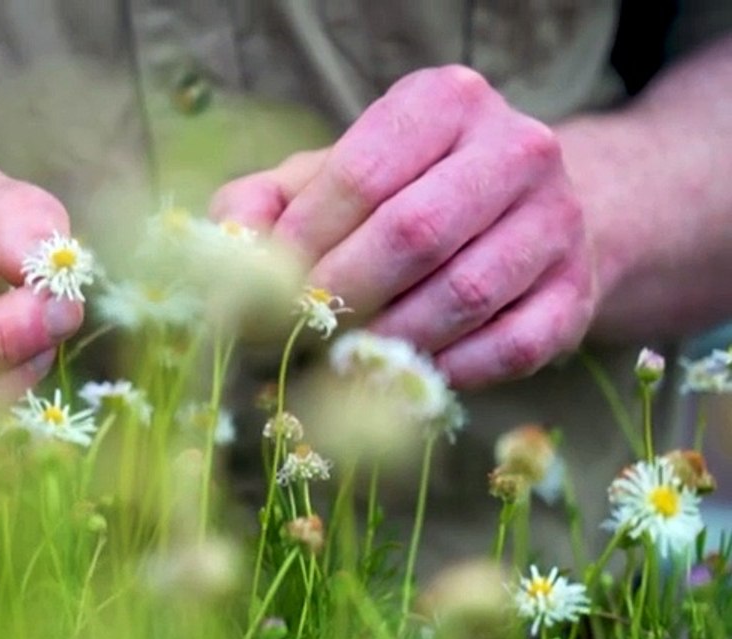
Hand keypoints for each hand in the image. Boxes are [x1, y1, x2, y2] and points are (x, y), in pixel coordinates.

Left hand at [211, 66, 594, 387]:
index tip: (266, 288)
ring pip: (461, 296)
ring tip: (338, 361)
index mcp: (446, 101)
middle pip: (414, 233)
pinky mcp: (577, 292)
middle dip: (342, 294)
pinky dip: (444, 371)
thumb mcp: (324, 179)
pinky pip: (507, 348)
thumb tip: (226, 256)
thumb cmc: (401, 195)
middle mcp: (517, 148)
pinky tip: (401, 372)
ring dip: (386, 340)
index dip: (304, 241)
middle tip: (299, 332)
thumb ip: (261, 204)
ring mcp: (558, 221)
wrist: (521, 218)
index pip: (362, 173)